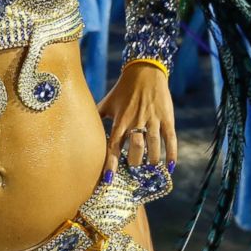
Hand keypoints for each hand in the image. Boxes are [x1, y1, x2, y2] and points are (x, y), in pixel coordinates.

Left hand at [97, 61, 176, 179]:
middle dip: (134, 163)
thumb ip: (96, 116)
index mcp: (120, 120)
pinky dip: (171, 153)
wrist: (145, 71)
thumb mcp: (108, 102)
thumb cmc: (123, 89)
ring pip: (153, 145)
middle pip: (135, 147)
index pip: (113, 145)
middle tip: (133, 174)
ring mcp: (152, 119)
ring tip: (149, 171)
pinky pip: (170, 138)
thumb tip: (79, 128)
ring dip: (151, 161)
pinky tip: (170, 166)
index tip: (108, 179)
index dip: (111, 163)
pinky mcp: (166, 117)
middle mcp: (136, 121)